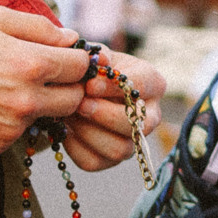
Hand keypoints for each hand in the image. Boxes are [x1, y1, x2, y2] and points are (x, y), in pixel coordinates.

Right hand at [0, 7, 90, 155]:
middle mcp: (26, 101)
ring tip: (7, 89)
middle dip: (66, 88)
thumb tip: (73, 38)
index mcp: (32, 65)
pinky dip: (13, 123)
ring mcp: (11, 127)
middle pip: (74, 100)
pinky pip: (20, 135)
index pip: (81, 68)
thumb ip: (42, 27)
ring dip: (38, 106)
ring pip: (46, 119)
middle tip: (45, 77)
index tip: (65, 60)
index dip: (76, 62)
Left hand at [65, 49, 166, 171]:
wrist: (78, 88)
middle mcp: (150, 115)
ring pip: (119, 150)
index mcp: (152, 83)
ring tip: (69, 116)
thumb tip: (102, 60)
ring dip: (89, 133)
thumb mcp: (95, 56)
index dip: (114, 87)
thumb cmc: (92, 69)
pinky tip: (65, 130)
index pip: (142, 86)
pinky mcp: (111, 159)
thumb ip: (98, 55)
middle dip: (104, 115)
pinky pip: (94, 162)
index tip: (90, 84)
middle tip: (79, 104)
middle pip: (137, 124)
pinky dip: (75, 147)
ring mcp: (132, 140)